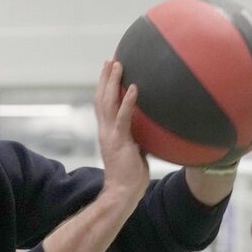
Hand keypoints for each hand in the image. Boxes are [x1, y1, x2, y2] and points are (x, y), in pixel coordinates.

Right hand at [94, 60, 148, 203]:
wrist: (123, 192)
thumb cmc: (130, 175)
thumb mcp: (134, 150)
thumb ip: (137, 136)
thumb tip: (150, 128)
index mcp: (107, 132)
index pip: (103, 105)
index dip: (104, 87)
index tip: (109, 70)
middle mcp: (105, 130)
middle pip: (101, 98)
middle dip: (105, 78)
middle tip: (111, 59)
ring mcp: (111, 135)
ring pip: (108, 102)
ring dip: (112, 82)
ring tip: (118, 64)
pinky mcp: (120, 141)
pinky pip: (124, 117)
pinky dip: (128, 101)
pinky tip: (134, 87)